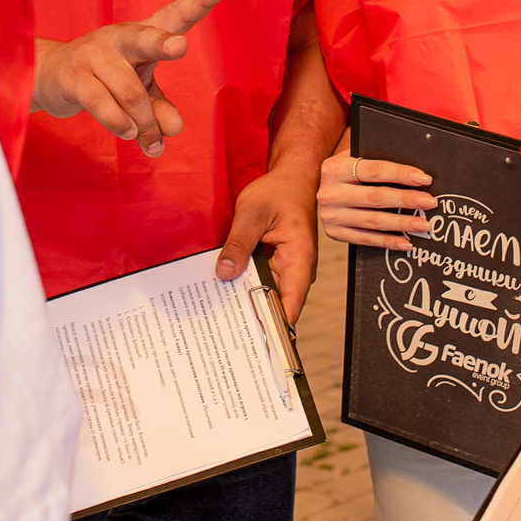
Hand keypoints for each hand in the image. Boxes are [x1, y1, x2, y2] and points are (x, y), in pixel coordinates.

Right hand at [33, 0, 229, 155]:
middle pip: (146, 39)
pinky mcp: (73, 76)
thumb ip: (159, 108)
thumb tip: (172, 131)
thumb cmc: (104, 79)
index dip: (200, 0)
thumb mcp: (139, 92)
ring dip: (145, 122)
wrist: (48, 76)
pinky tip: (130, 133)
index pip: (175, 15)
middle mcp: (120, 38)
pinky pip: (102, 104)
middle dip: (163, 43)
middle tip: (179, 46)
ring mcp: (94, 54)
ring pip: (130, 91)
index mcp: (142, 34)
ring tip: (150, 139)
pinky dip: (120, 123)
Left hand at [218, 157, 318, 318]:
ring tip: (221, 316)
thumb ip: (239, 243)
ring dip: (248, 302)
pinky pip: (263, 282)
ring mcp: (288, 269)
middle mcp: (297, 270)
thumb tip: (225, 273)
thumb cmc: (279, 192)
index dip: (275, 326)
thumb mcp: (252, 213)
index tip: (255, 341)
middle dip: (255, 317)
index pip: (290, 303)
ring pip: (269, 295)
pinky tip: (227, 291)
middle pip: (278, 304)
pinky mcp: (278, 265)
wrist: (292, 179)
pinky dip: (247, 287)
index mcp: (299, 259)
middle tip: (224, 331)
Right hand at [318, 148, 435, 250]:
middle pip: (375, 197)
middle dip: (406, 200)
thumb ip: (377, 160)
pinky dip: (388, 242)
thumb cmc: (347, 171)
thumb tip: (414, 174)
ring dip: (401, 223)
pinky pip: (366, 239)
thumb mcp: (355, 157)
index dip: (401, 174)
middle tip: (429, 202)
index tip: (424, 179)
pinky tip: (405, 242)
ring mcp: (331, 215)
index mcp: (335, 168)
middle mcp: (330, 193)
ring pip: (373, 221)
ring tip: (423, 224)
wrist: (322, 188)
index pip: (374, 171)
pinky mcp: (334, 232)